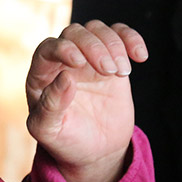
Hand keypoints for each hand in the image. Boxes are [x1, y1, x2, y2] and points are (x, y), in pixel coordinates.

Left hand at [25, 21, 147, 181]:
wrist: (96, 151)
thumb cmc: (66, 140)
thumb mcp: (50, 131)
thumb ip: (51, 106)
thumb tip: (65, 77)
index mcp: (41, 75)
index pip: (48, 49)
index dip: (63, 49)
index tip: (79, 62)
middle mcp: (63, 61)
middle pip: (75, 33)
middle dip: (93, 47)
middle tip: (109, 71)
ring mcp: (88, 57)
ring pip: (97, 30)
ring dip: (113, 45)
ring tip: (121, 73)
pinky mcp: (111, 58)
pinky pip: (120, 36)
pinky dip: (132, 39)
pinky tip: (140, 56)